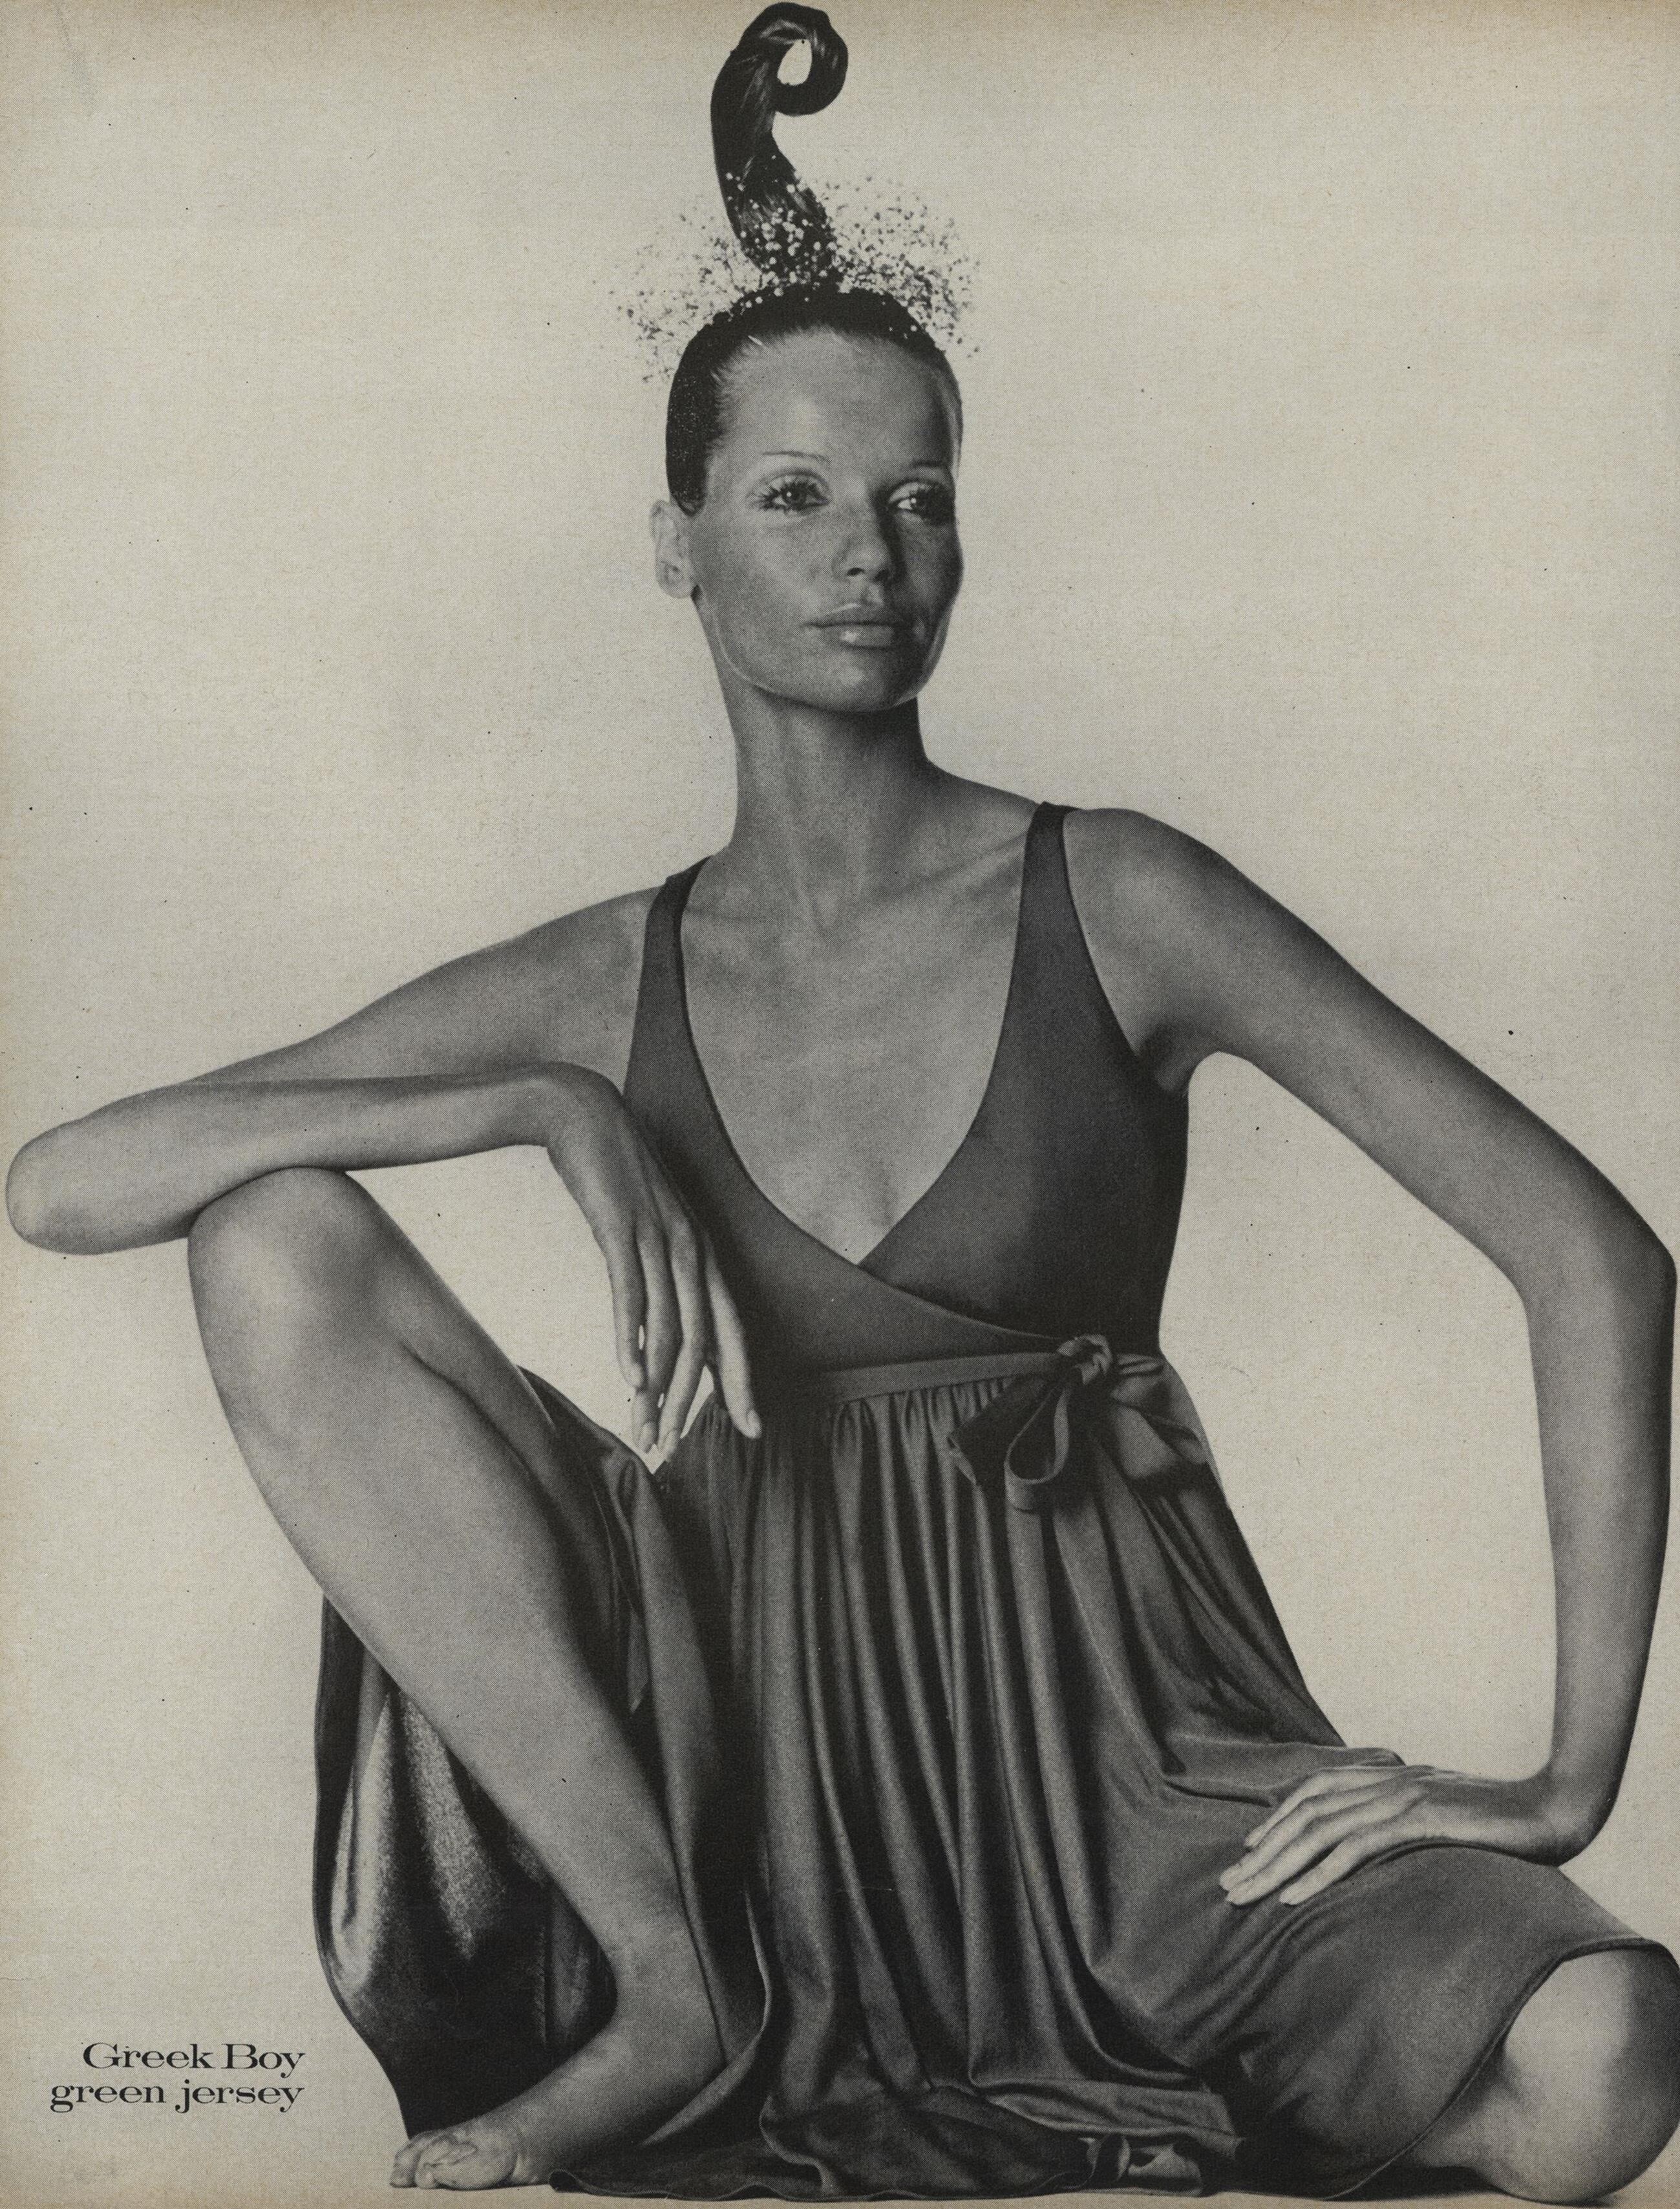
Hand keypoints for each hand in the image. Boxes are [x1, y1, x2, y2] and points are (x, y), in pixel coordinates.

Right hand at [537, 1066, 758, 1454]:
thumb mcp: (646, 1230)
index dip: (742, 1382)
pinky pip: (633, 1295)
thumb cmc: (612, 1178)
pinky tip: (628, 1376)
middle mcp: (692, 1248)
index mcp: (703, 1252)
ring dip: (658, 1384)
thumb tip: (657, 1326)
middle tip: (675, 1445)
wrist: (581, 1113)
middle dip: (694, 1399)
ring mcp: (659, 1238)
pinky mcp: (622, 1229)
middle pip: (706, 1340)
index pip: (732, 1330)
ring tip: (645, 1426)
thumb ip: (659, 1275)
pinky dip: (633, 1339)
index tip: (749, 1429)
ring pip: (670, 1326)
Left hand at [1218, 1765, 1594, 1907]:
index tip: (1250, 1851)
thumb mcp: (1446, 1812)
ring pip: (1320, 1832)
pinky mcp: (1418, 1821)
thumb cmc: (1505, 1819)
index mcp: (1390, 1776)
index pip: (1316, 1793)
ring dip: (1277, 1866)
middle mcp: (1386, 1782)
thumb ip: (1410, 1817)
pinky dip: (1319, 1874)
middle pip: (1306, 1814)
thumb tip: (1380, 1839)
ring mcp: (1400, 1799)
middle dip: (1262, 1852)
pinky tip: (1294, 1898)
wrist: (1555, 1808)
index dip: (1279, 1820)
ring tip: (1246, 1896)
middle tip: (1229, 1885)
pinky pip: (1356, 1849)